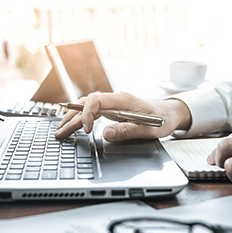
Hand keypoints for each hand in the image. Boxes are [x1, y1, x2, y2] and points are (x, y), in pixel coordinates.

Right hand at [54, 92, 191, 140]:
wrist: (170, 113)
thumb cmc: (162, 120)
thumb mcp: (148, 129)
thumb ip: (127, 131)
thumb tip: (106, 133)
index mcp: (122, 100)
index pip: (95, 100)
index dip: (87, 114)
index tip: (87, 131)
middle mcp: (115, 99)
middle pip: (86, 104)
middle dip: (71, 118)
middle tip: (60, 133)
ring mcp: (113, 103)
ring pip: (86, 106)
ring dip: (73, 117)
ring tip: (61, 130)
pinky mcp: (112, 109)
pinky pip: (92, 110)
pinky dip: (81, 117)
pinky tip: (73, 124)